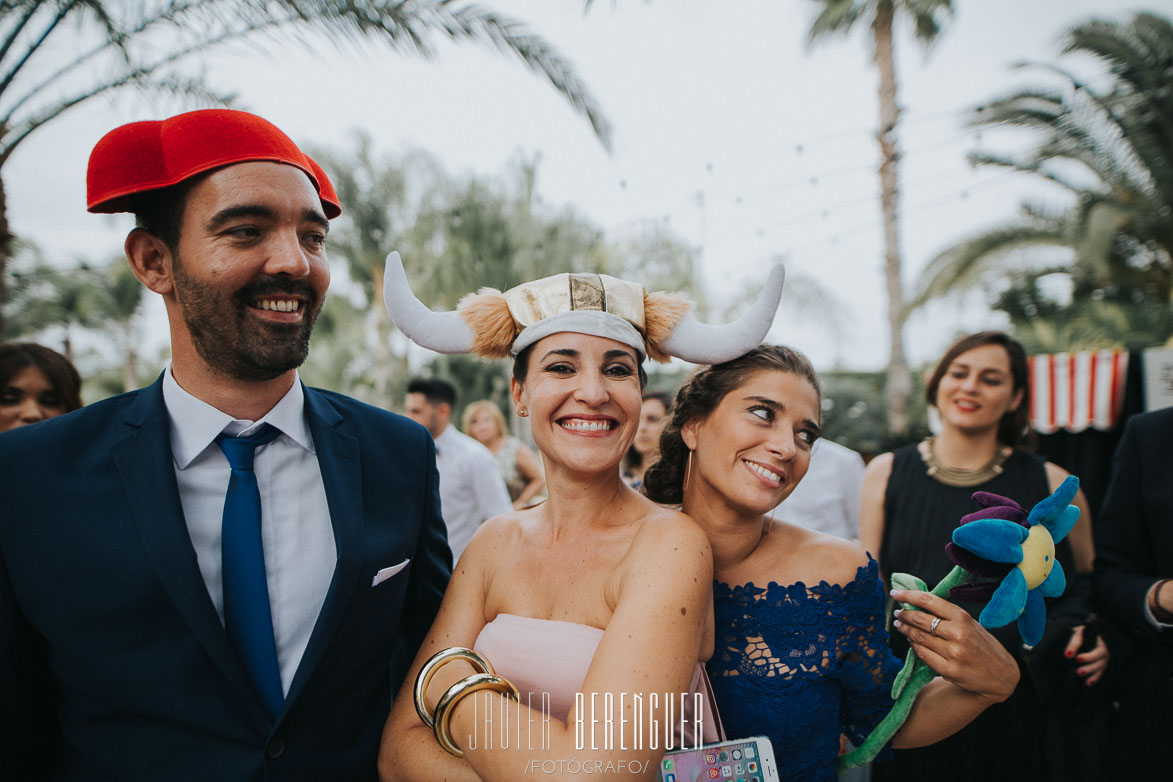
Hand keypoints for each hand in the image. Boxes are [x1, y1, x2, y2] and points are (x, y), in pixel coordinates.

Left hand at [892, 589, 1018, 701]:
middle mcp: (958, 633)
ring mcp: (953, 652)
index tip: (896, 594)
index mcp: (963, 617)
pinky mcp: (949, 670)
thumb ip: (949, 616)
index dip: (909, 595)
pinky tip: (911, 642)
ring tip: (900, 625)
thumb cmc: (984, 646)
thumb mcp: (972, 625)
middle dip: (905, 614)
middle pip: (920, 619)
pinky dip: (914, 646)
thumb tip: (919, 604)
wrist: (1002, 676)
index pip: (929, 600)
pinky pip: (923, 654)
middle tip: (897, 613)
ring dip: (906, 630)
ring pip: (919, 637)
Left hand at [1064, 625, 1108, 684]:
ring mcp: (1106, 657)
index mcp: (1103, 641)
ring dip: (1092, 674)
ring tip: (1083, 679)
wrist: (1093, 629)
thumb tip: (1068, 655)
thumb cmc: (1085, 630)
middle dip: (1090, 667)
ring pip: (1101, 667)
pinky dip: (1095, 677)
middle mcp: (1107, 650)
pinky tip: (1088, 683)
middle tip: (1078, 671)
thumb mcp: (1079, 632)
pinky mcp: (1103, 662)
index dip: (1089, 657)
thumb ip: (1074, 643)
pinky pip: (1101, 671)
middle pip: (1101, 661)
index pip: (1099, 650)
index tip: (1077, 659)